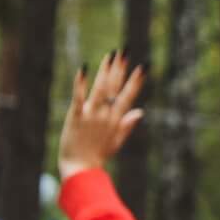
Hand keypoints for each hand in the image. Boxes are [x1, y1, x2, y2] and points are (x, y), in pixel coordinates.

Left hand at [57, 55, 145, 180]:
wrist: (81, 168)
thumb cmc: (98, 156)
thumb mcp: (117, 141)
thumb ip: (127, 125)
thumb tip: (140, 111)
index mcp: (117, 120)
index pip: (129, 95)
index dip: (136, 80)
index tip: (143, 66)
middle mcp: (106, 114)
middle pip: (115, 87)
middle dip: (120, 68)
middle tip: (125, 51)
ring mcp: (91, 115)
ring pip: (101, 88)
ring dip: (106, 70)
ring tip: (110, 54)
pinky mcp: (76, 116)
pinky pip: (78, 97)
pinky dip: (81, 83)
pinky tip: (83, 69)